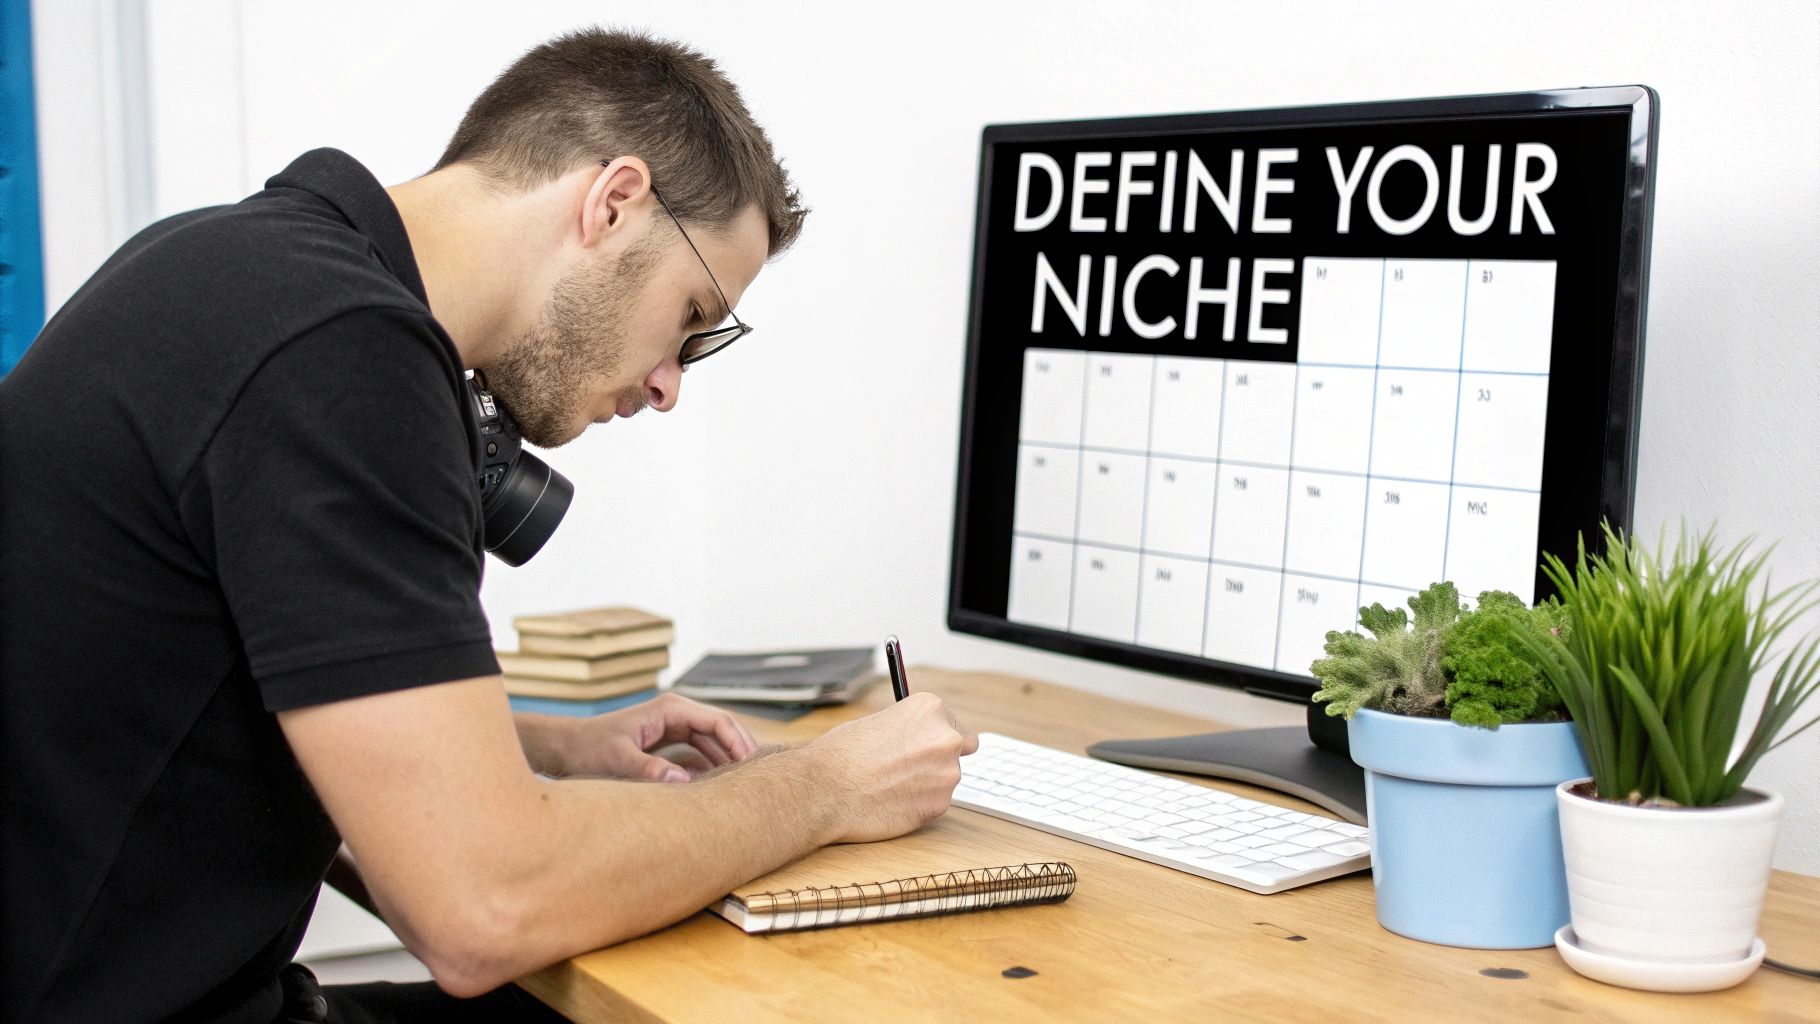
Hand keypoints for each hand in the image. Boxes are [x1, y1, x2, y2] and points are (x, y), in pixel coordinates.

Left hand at [559, 692, 758, 781]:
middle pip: (721, 729)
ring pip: (713, 741)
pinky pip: (700, 752)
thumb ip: (650, 769)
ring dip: (728, 759)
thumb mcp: (618, 760)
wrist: (566, 749)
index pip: (718, 720)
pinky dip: (712, 766)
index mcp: (671, 708)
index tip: (751, 766)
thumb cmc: (589, 749)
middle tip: (758, 779)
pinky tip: (719, 786)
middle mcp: (676, 713)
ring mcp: (673, 727)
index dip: (738, 742)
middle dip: (740, 750)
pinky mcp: (668, 742)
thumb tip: (684, 781)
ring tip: (745, 785)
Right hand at [807, 692, 979, 843]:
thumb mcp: (878, 722)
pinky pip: (936, 804)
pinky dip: (919, 805)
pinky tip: (891, 803)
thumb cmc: (840, 754)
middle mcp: (946, 738)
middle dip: (940, 759)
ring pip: (946, 779)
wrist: (824, 789)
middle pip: (961, 751)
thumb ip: (908, 729)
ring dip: (928, 784)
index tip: (925, 746)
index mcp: (930, 709)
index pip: (956, 725)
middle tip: (910, 769)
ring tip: (890, 787)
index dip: (937, 737)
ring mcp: (947, 773)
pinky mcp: (940, 805)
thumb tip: (918, 739)